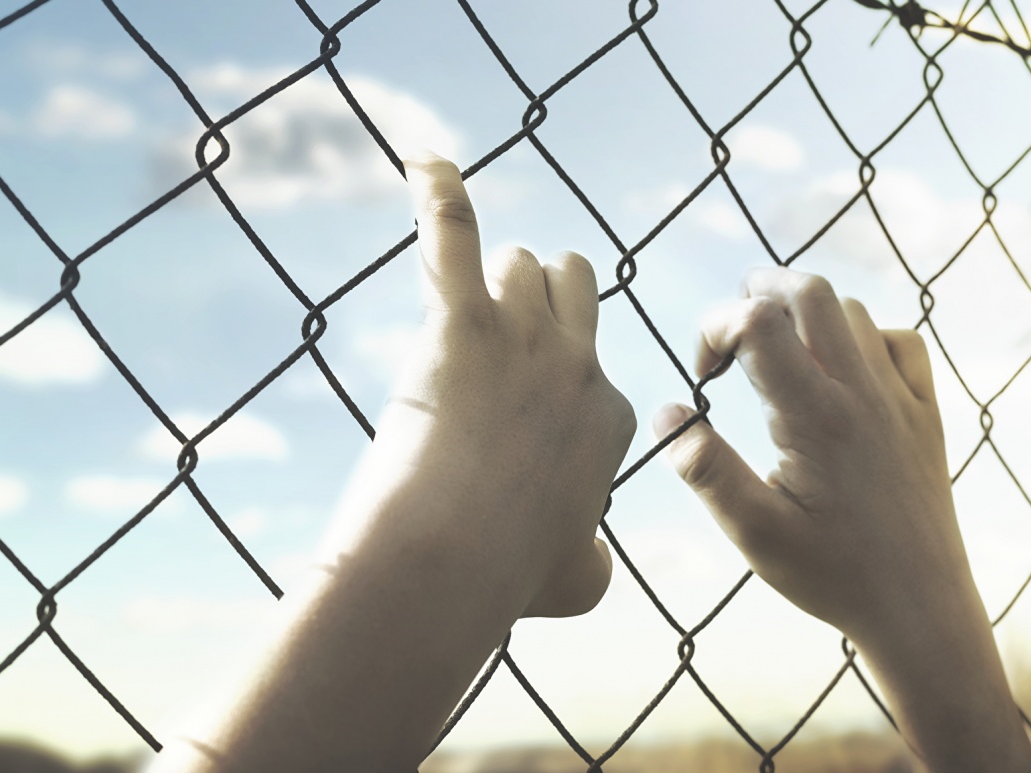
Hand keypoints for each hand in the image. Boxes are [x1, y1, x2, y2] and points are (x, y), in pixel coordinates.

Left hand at [351, 152, 635, 617]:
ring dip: (491, 275)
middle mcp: (578, 364)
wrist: (457, 557)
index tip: (516, 416)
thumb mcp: (575, 582)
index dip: (552, 378)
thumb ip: (594, 568)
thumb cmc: (509, 574)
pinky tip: (424, 161)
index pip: (592, 361)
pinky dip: (439, 194)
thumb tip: (596, 564)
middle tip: (501, 325)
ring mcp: (524, 338)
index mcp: (607, 416)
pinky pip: (453, 234)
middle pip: (573, 284)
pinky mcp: (463, 325)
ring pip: (522, 261)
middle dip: (541, 294)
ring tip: (458, 305)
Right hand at [653, 267, 1030, 771]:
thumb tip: (667, 413)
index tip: (704, 376)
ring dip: (805, 316)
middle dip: (759, 291)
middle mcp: (862, 392)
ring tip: (774, 357)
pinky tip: (838, 373)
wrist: (920, 611)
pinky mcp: (925, 415)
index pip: (757, 321)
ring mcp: (900, 399)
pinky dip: (863, 337)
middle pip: (811, 292)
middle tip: (731, 332)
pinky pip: (901, 342)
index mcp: (814, 415)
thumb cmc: (831, 575)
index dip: (715, 328)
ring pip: (853, 312)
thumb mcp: (753, 532)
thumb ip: (706, 469)